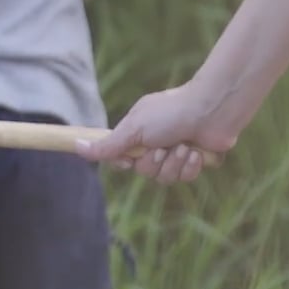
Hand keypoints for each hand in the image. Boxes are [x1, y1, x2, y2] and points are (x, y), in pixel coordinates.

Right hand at [76, 78, 243, 183]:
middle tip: (163, 147)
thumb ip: (108, 144)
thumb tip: (76, 146)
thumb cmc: (170, 112)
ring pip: (166, 178)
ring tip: (184, 146)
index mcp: (138, 134)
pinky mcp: (197, 161)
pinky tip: (196, 152)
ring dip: (175, 163)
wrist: (212, 109)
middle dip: (155, 163)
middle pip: (144, 172)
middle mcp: (155, 144)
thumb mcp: (134, 128)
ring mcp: (176, 153)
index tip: (130, 160)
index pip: (121, 159)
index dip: (126, 163)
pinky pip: (187, 177)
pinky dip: (192, 165)